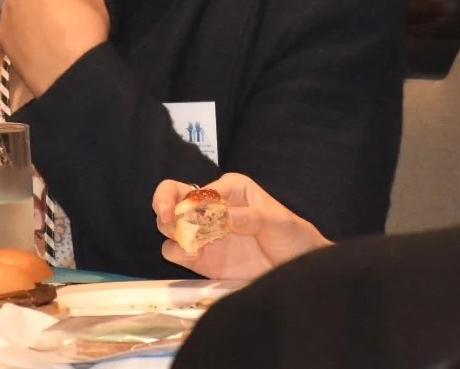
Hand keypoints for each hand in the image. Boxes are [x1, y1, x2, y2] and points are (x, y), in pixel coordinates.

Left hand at [0, 0, 107, 99]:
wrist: (68, 73)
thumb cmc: (87, 31)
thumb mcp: (101, 2)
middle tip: (75, 5)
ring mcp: (6, 6)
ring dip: (40, 4)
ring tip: (58, 25)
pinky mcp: (1, 31)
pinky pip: (17, 20)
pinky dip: (28, 25)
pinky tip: (43, 41)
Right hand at [153, 173, 330, 280]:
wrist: (296, 270)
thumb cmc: (291, 236)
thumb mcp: (277, 222)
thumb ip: (251, 217)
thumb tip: (223, 217)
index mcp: (229, 188)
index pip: (200, 188)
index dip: (193, 201)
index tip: (199, 216)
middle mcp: (210, 207)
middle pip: (172, 197)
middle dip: (164, 204)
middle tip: (168, 218)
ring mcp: (203, 233)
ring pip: (169, 224)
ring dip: (170, 231)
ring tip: (188, 243)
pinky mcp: (199, 258)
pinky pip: (175, 251)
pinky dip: (177, 252)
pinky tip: (193, 257)